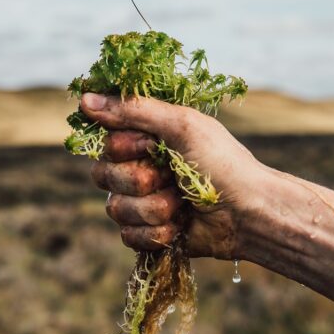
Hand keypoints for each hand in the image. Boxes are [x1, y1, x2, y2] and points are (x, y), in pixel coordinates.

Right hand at [80, 92, 273, 259]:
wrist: (249, 214)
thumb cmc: (223, 163)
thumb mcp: (182, 125)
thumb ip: (133, 110)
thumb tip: (83, 97)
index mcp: (145, 137)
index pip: (104, 142)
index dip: (124, 148)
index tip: (152, 145)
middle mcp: (139, 167)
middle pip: (103, 176)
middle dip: (141, 181)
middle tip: (172, 177)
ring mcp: (142, 201)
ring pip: (116, 209)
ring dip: (154, 209)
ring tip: (182, 204)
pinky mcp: (148, 233)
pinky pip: (128, 236)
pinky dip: (157, 233)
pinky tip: (180, 227)